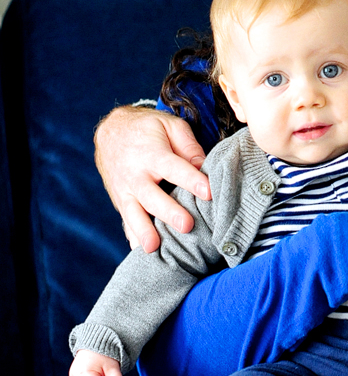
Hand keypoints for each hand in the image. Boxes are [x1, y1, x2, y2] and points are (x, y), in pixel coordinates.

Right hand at [95, 105, 209, 252]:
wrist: (110, 131)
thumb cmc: (147, 129)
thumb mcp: (169, 125)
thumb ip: (188, 145)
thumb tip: (203, 166)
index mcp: (152, 154)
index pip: (174, 168)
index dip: (191, 180)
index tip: (209, 192)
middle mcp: (136, 175)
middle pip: (152, 196)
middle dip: (169, 212)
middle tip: (187, 225)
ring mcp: (125, 191)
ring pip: (134, 213)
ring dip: (144, 231)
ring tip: (154, 247)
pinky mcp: (120, 202)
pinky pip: (125, 221)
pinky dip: (131, 235)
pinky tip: (138, 251)